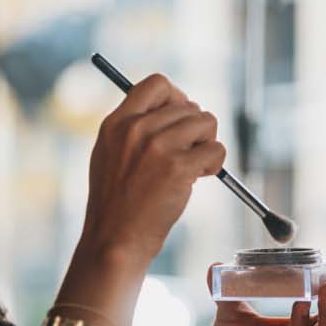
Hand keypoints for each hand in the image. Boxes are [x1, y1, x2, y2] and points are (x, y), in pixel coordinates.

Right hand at [80, 74, 226, 265]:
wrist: (114, 241)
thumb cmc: (115, 204)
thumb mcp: (109, 155)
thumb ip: (133, 129)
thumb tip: (174, 110)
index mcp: (117, 122)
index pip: (157, 84)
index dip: (176, 97)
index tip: (179, 118)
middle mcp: (136, 129)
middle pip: (188, 105)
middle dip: (195, 129)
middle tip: (186, 154)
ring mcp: (158, 147)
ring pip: (207, 122)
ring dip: (206, 144)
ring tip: (191, 167)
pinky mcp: (178, 169)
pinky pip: (216, 150)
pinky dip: (215, 164)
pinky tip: (198, 178)